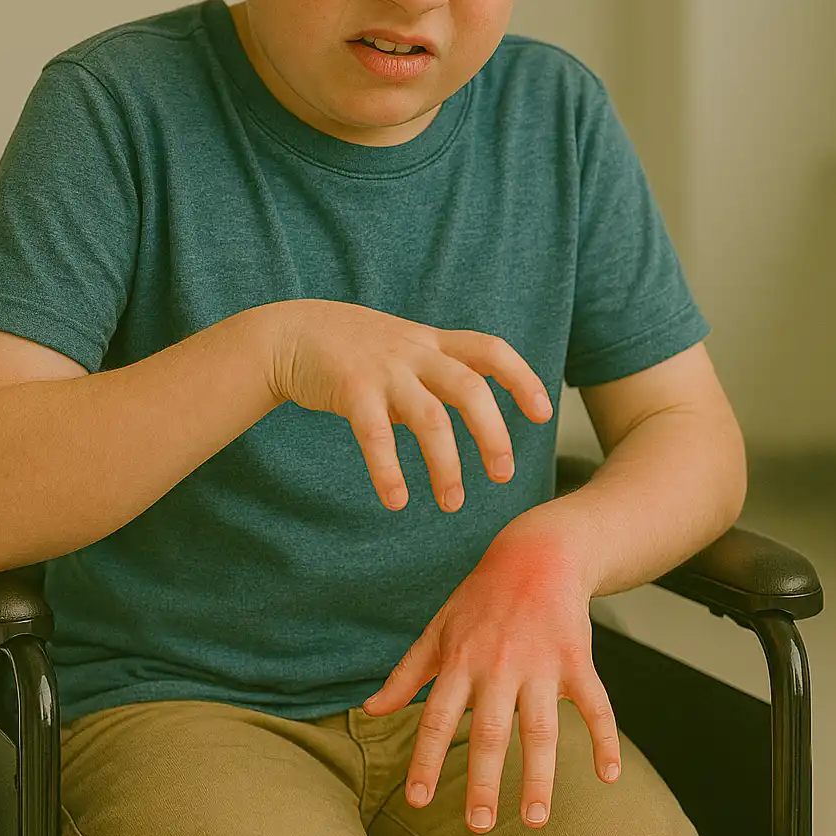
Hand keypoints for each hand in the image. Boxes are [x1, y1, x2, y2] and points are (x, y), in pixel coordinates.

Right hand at [266, 298, 552, 510]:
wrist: (291, 333)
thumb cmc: (353, 349)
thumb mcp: (402, 351)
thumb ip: (433, 379)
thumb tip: (462, 426)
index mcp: (432, 343)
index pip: (490, 350)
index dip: (522, 378)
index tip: (543, 413)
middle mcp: (415, 352)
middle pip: (469, 388)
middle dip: (492, 433)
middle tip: (502, 475)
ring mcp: (384, 369)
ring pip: (430, 418)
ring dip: (446, 464)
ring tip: (452, 502)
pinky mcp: (350, 389)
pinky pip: (376, 435)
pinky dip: (388, 470)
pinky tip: (396, 500)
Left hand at [362, 508, 621, 831]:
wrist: (536, 554)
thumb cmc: (480, 598)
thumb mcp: (438, 630)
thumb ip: (407, 674)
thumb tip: (370, 710)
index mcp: (460, 661)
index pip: (436, 718)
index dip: (425, 759)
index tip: (418, 801)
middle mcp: (498, 665)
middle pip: (488, 731)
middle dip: (482, 780)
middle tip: (478, 826)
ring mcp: (541, 664)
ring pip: (540, 728)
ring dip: (538, 775)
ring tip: (533, 819)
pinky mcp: (576, 660)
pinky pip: (595, 705)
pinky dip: (605, 739)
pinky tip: (609, 775)